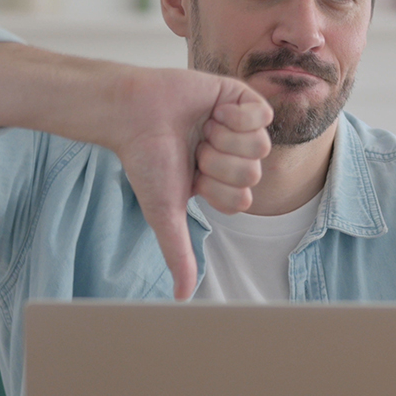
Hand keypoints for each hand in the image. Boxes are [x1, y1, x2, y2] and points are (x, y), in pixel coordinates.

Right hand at [112, 66, 271, 299]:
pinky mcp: (240, 97)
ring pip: (261, 146)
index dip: (218, 190)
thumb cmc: (145, 161)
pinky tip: (215, 110)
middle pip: (254, 174)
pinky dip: (236, 115)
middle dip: (219, 164)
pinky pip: (263, 114)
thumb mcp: (165, 213)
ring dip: (225, 139)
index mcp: (219, 181)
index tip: (192, 176)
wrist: (133, 114)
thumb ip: (179, 254)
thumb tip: (182, 298)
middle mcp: (232, 155)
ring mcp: (239, 125)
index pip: (244, 200)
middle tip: (194, 149)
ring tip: (202, 129)